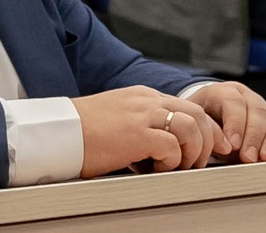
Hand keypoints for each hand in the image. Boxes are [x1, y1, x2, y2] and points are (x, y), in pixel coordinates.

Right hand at [72, 85, 214, 175]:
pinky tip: (157, 169)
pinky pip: (171, 146)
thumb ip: (142, 124)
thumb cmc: (83, 132)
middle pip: (197, 113)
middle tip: (198, 162)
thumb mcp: (118, 118)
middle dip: (206, 140)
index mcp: (143, 96)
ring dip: (192, 152)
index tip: (204, 149)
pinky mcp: (136, 134)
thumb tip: (162, 148)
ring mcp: (142, 115)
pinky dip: (172, 162)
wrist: (59, 132)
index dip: (203, 130)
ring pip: (191, 126)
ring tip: (179, 167)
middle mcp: (146, 100)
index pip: (188, 106)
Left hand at [183, 81, 265, 162]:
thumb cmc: (201, 122)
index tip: (232, 144)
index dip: (234, 123)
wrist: (208, 118)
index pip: (233, 102)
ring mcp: (261, 107)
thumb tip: (219, 148)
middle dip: (254, 136)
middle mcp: (244, 96)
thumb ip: (207, 133)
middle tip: (249, 157)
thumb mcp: (197, 124)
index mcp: (222, 92)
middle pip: (256, 111)